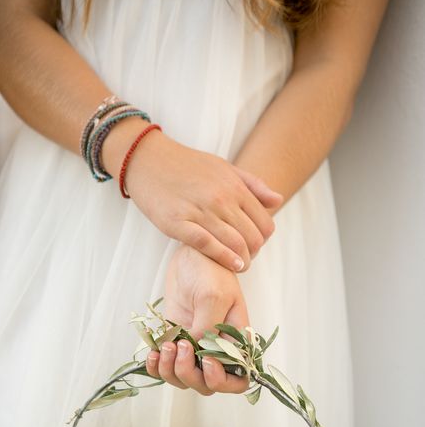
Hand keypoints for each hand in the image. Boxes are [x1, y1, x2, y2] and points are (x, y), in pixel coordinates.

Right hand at [103, 119, 282, 272]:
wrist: (148, 159)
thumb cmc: (187, 165)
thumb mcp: (224, 168)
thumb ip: (253, 185)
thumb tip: (278, 201)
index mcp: (234, 187)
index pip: (265, 223)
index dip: (263, 240)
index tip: (254, 246)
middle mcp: (221, 199)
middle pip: (253, 238)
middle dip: (253, 253)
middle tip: (245, 259)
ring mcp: (200, 211)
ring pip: (234, 243)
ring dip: (242, 261)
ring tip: (239, 266)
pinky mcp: (178, 223)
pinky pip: (207, 245)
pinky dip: (224, 258)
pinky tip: (232, 266)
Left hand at [145, 245, 249, 394]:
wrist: (191, 254)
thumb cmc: (211, 270)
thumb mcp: (212, 297)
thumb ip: (207, 329)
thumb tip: (196, 353)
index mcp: (236, 342)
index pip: (237, 381)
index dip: (221, 381)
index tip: (206, 362)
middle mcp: (218, 350)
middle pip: (206, 385)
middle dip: (190, 374)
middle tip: (178, 347)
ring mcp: (195, 348)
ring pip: (184, 379)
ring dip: (170, 370)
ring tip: (163, 346)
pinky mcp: (175, 342)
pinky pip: (165, 367)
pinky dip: (156, 366)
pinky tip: (152, 352)